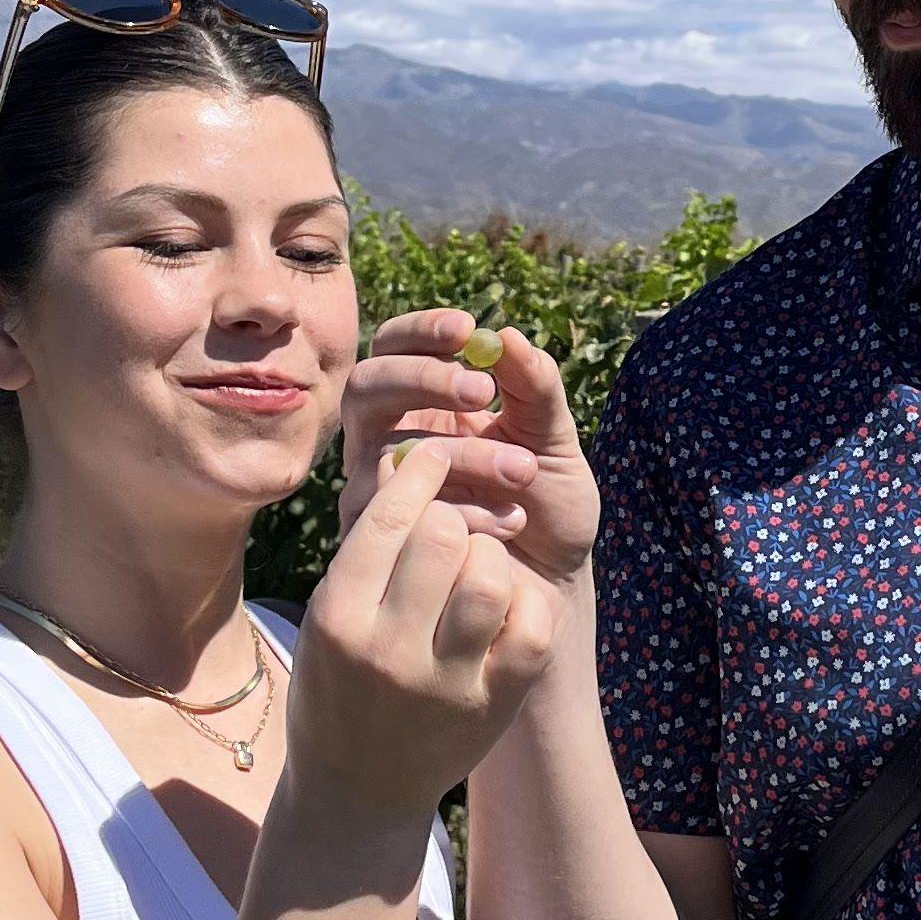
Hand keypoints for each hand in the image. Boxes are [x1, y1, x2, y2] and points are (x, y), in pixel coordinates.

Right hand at [279, 437, 558, 837]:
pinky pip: (531, 626)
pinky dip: (524, 602)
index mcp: (337, 620)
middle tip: (454, 524)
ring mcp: (446, 684)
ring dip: (490, 555)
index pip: (387, 517)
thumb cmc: (338, 684)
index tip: (432, 458)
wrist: (356, 790)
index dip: (419, 474)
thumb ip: (364, 553)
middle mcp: (388, 652)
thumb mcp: (327, 619)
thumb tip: (412, 463)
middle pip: (444, 536)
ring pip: (490, 577)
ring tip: (478, 565)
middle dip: (454, 515)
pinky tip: (505, 605)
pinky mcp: (495, 706)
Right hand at [340, 308, 599, 587]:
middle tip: (480, 391)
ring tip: (522, 470)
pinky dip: (464, 511)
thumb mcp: (554, 442)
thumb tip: (507, 335)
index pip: (395, 348)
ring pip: (386, 452)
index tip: (467, 330)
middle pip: (365, 389)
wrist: (555, 588)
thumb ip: (536, 389)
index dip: (420, 332)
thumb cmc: (551, 510)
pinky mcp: (386, 548)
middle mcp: (391, 444)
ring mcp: (382, 497)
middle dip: (420, 380)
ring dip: (460, 453)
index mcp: (428, 407)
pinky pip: (401, 515)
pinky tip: (511, 521)